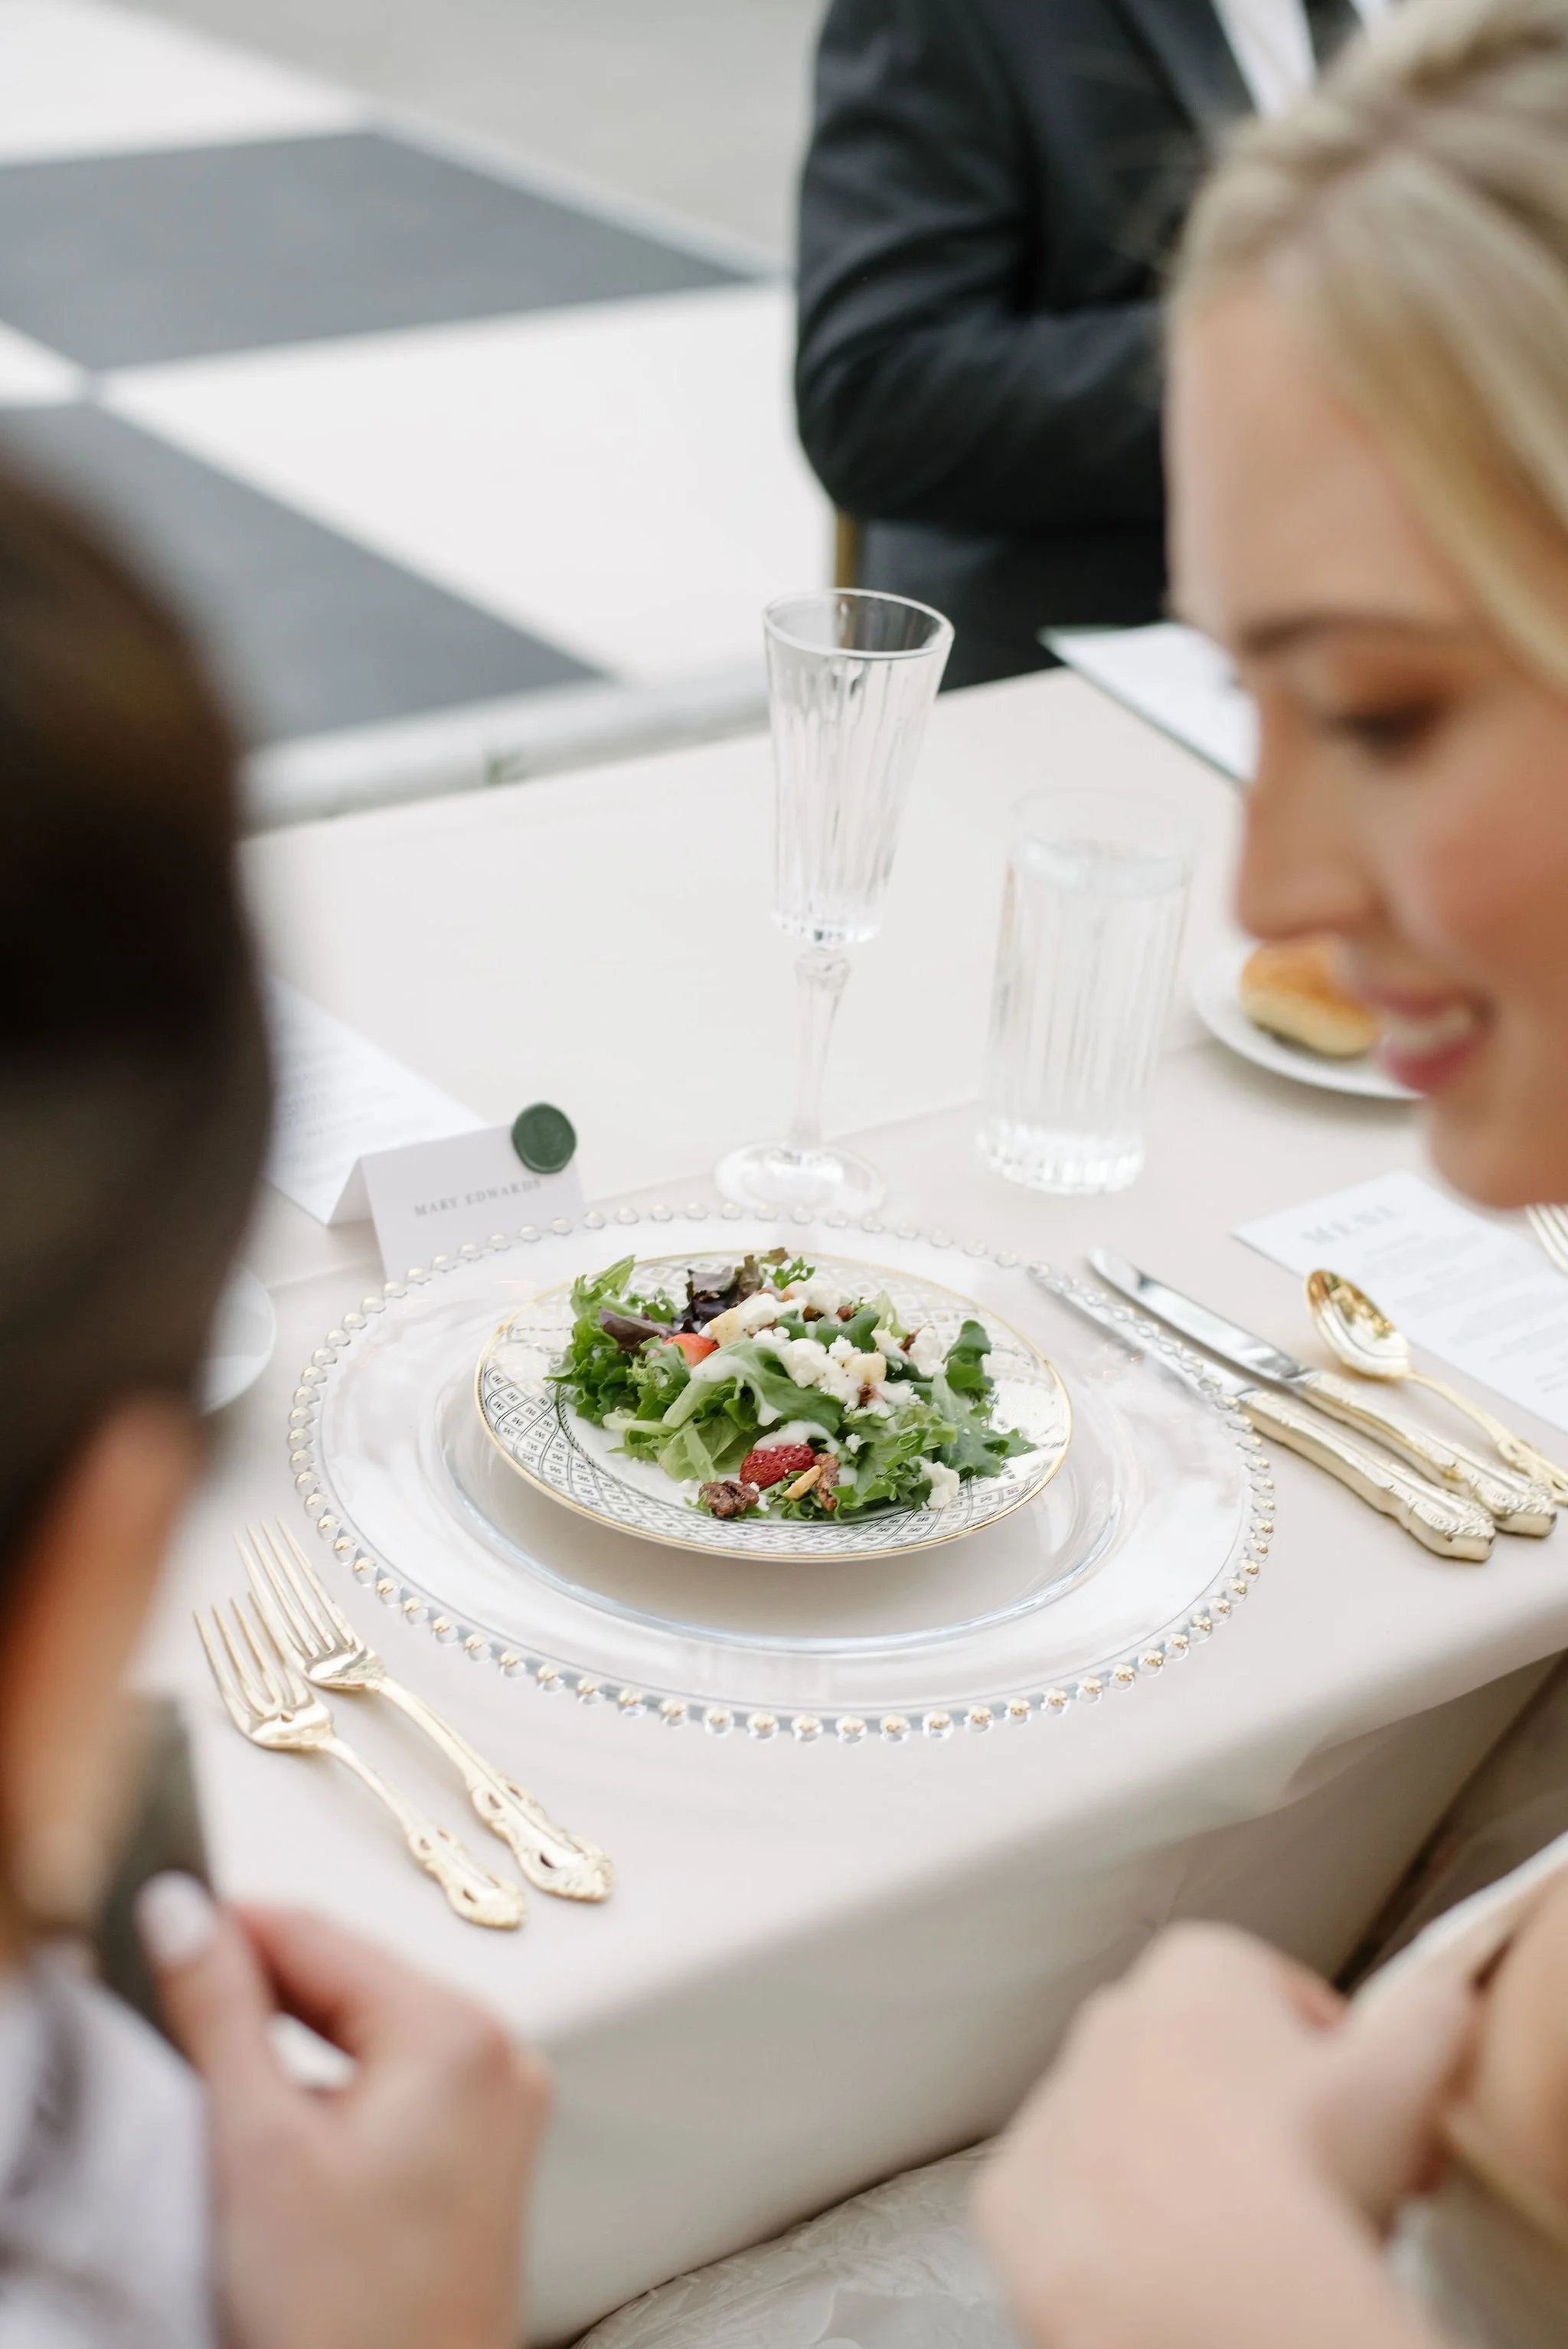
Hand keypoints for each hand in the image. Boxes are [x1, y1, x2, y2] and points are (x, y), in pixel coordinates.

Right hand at [138, 1873, 547, 2348]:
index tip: (163, 1925)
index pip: (323, 1934)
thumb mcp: (257, 2146)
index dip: (232, 1926)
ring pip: (370, 2035)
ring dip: (293, 2040)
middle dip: (261, 1989)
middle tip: (173, 1996)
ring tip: (216, 2065)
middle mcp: (498, 2061)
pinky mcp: (479, 2165)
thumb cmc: (349, 2321)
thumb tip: (184, 1912)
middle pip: (353, 1982)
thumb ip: (217, 2010)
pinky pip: (395, 2088)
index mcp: (459, 2035)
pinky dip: (330, 2090)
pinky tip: (276, 2123)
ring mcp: (497, 2116)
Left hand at [972, 1923, 1472, 2348]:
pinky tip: (1172, 2265)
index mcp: (1196, 1968)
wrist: (1216, 2289)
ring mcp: (1055, 2107)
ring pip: (1135, 2135)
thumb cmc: (1306, 2175)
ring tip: (1247, 2236)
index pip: (1278, 2001)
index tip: (1360, 2117)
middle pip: (1202, 2064)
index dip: (1335, 2067)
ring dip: (1182, 2174)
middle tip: (1315, 2184)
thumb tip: (1437, 2000)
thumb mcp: (1409, 2072)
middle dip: (1257, 2115)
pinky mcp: (1015, 2198)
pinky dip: (1115, 2234)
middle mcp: (1109, 2020)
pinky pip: (1072, 2208)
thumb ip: (1428, 2014)